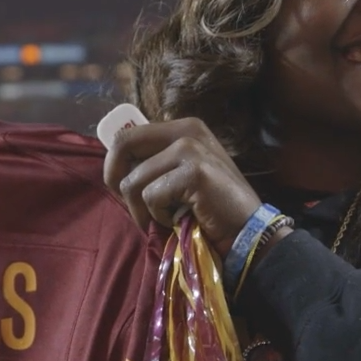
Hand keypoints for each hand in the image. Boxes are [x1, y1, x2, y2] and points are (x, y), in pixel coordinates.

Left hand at [103, 118, 264, 249]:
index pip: (127, 135)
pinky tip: (182, 220)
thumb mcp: (179, 176)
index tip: (126, 192)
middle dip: (117, 182)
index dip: (115, 167)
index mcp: (183, 128)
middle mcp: (187, 130)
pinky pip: (151, 197)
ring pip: (133, 180)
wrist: (246, 233)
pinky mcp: (194, 171)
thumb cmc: (209, 211)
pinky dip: (160, 217)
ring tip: (169, 218)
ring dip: (143, 211)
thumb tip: (115, 170)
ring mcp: (191, 148)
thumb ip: (154, 164)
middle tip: (136, 208)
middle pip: (122, 145)